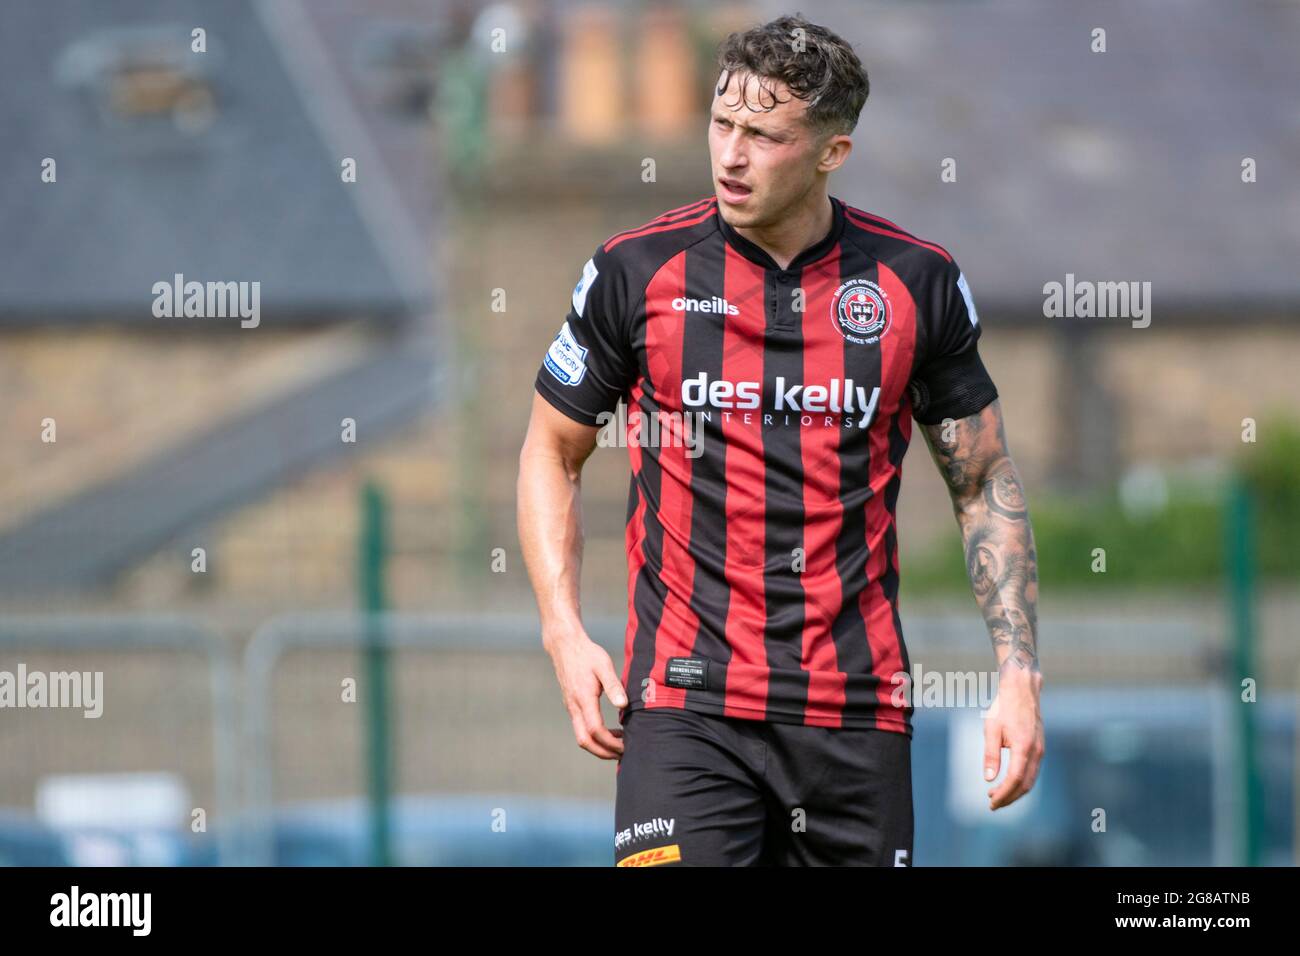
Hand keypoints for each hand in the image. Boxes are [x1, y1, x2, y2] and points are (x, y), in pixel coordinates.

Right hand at [544, 626, 627, 758]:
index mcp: (583, 698)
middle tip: (622, 754)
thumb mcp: (603, 665)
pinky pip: (581, 728)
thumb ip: (613, 686)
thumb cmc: (587, 654)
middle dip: (603, 752)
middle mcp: (574, 706)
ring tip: (620, 744)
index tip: (626, 744)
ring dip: (599, 746)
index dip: (610, 742)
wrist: (565, 646)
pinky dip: (595, 736)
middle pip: (585, 741)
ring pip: (582, 737)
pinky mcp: (572, 705)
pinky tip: (610, 731)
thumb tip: (623, 705)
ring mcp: (571, 707)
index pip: (595, 730)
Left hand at [982, 665, 1043, 809]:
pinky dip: (1021, 782)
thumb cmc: (1004, 708)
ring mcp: (1041, 751)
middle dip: (1009, 798)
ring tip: (996, 795)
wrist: (1022, 691)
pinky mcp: (1040, 748)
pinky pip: (1032, 771)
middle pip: (1025, 785)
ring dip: (1015, 791)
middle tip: (992, 804)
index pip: (1015, 779)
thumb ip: (990, 755)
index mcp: (1024, 747)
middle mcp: (1036, 752)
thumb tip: (988, 779)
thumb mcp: (991, 729)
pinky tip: (1007, 782)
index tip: (991, 802)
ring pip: (1031, 780)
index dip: (1004, 794)